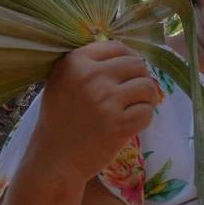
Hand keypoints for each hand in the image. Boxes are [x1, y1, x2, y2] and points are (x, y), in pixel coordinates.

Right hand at [20, 40, 160, 190]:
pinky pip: (148, 112)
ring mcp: (107, 100)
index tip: (128, 73)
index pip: (117, 48)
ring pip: (147, 86)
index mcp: (75, 62)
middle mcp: (91, 77)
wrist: (55, 157)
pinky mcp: (120, 123)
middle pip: (137, 65)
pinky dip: (144, 118)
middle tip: (135, 92)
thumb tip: (127, 54)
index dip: (128, 59)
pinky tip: (131, 123)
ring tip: (136, 106)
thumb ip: (89, 64)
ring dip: (147, 98)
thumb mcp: (63, 81)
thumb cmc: (60, 118)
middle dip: (140, 78)